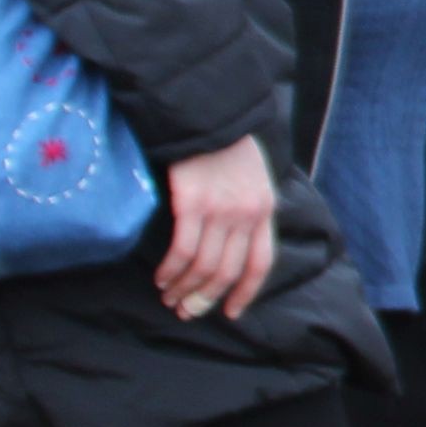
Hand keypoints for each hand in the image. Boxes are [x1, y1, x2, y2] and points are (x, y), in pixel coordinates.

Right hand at [153, 133, 277, 319]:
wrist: (208, 114)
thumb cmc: (226, 147)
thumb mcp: (252, 180)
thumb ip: (248, 210)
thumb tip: (234, 245)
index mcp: (264, 211)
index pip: (261, 263)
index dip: (246, 291)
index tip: (231, 312)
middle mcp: (247, 215)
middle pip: (228, 271)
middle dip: (207, 298)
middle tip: (188, 311)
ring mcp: (221, 210)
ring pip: (204, 267)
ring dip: (185, 288)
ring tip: (170, 297)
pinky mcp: (193, 204)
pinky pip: (182, 250)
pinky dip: (171, 270)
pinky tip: (161, 277)